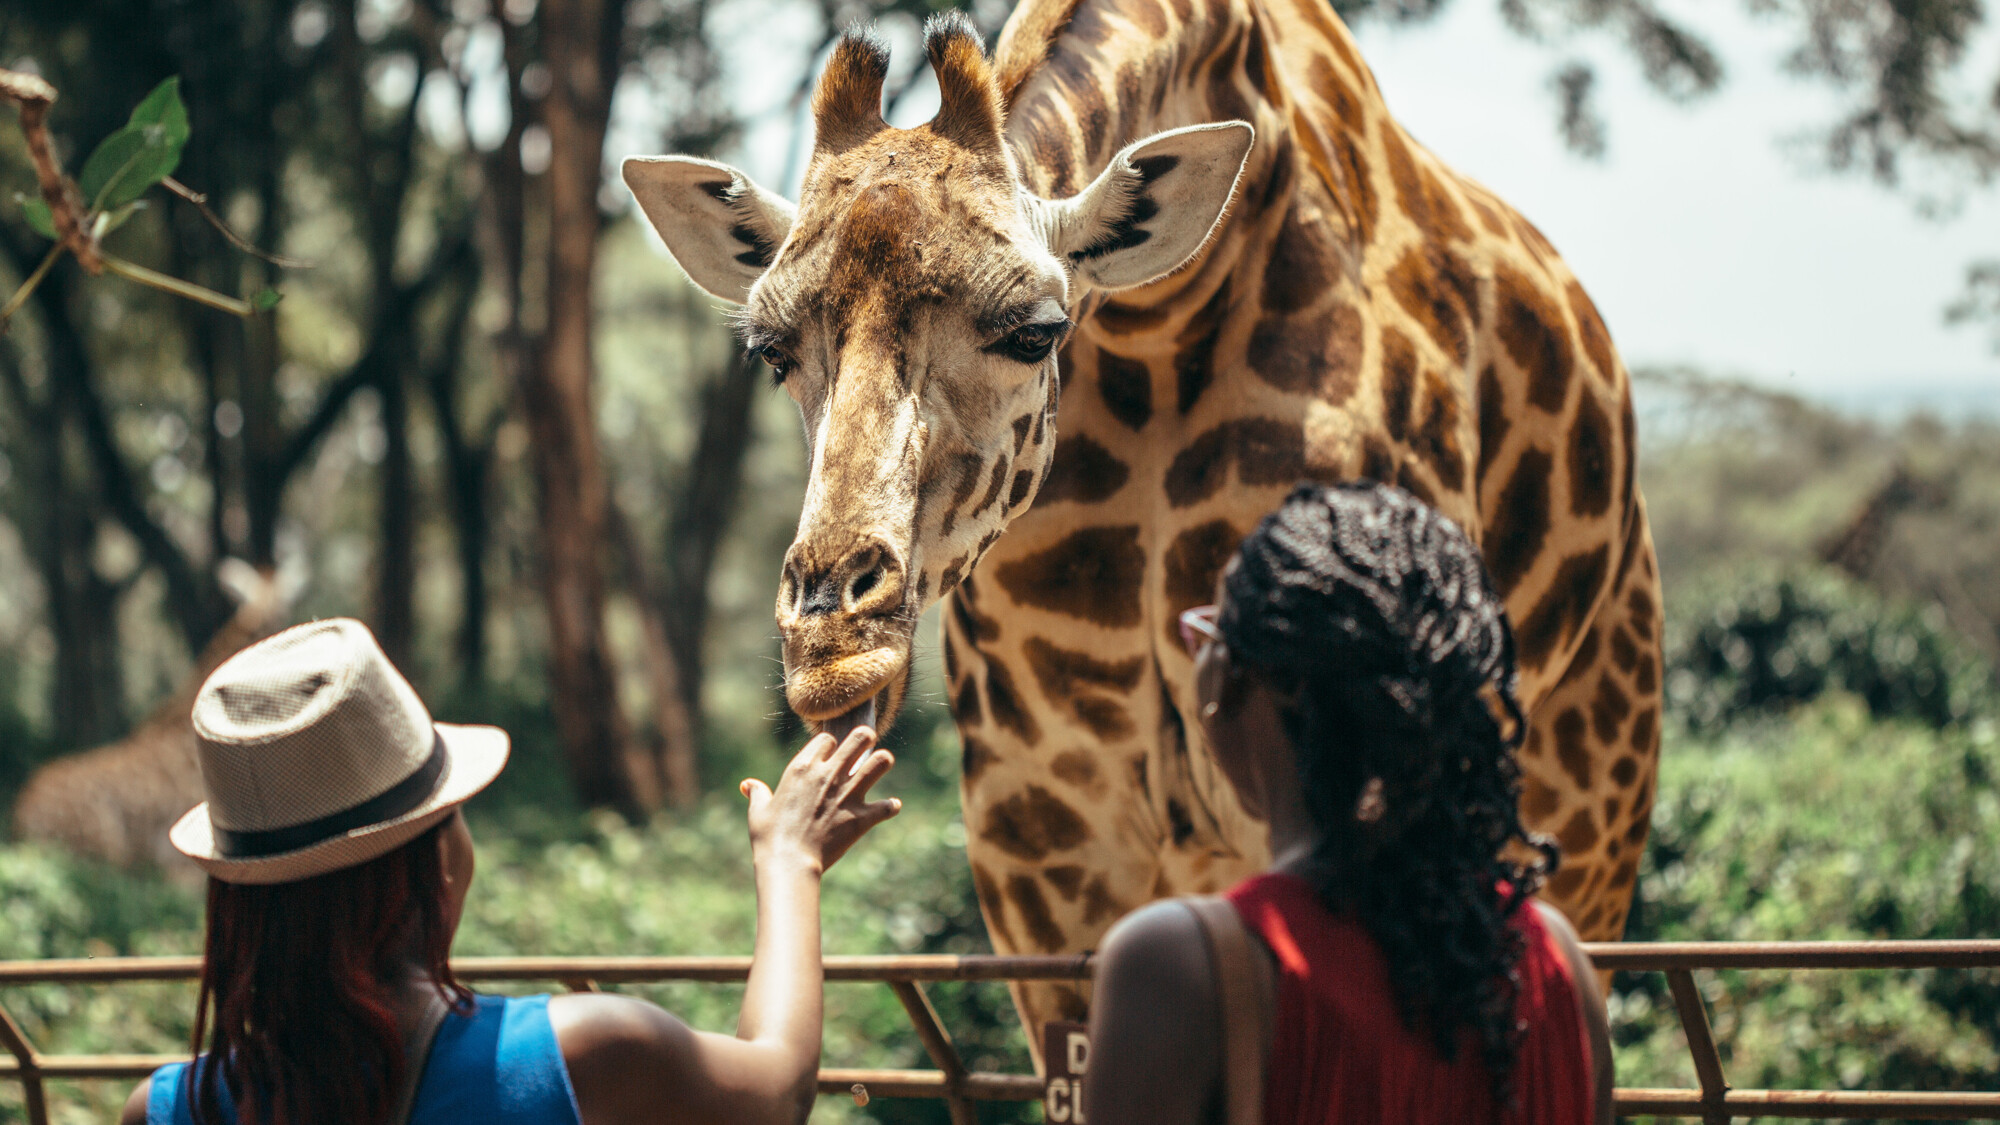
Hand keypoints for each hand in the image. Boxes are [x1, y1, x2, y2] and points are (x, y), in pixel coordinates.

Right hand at [741, 727, 899, 874]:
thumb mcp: (758, 812)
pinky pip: (887, 806)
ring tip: (881, 765)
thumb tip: (748, 785)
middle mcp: (828, 775)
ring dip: (882, 762)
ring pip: (880, 762)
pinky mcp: (861, 817)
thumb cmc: (769, 838)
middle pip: (859, 738)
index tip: (831, 756)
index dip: (831, 746)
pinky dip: (890, 807)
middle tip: (866, 746)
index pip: (827, 739)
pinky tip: (889, 807)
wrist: (788, 863)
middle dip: (865, 738)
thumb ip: (757, 794)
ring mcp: (847, 794)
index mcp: (802, 768)